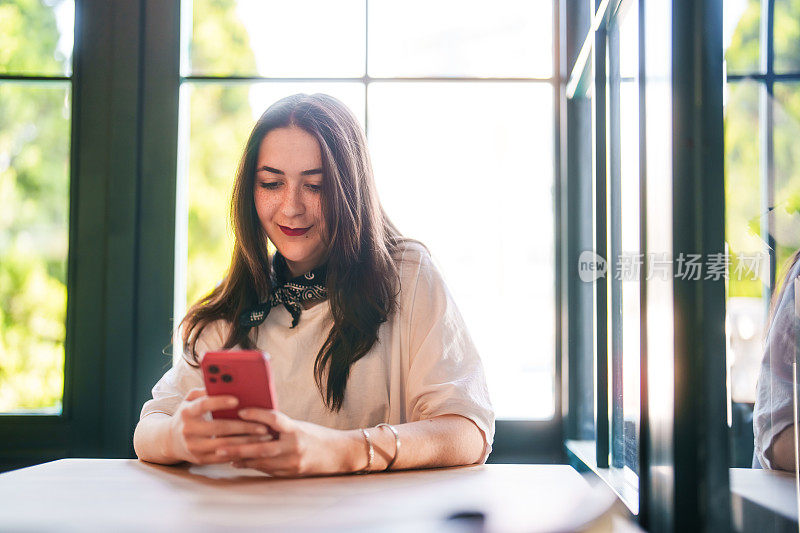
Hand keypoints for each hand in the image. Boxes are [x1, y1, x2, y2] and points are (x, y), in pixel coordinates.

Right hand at [168, 388, 271, 464]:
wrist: (170, 440)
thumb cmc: (188, 415)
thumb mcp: (190, 400)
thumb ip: (205, 391)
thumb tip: (226, 382)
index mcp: (187, 412)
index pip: (203, 405)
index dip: (220, 402)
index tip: (237, 400)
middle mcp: (188, 430)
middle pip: (219, 428)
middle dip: (243, 427)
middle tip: (263, 425)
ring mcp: (194, 447)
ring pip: (224, 445)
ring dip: (246, 441)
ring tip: (264, 436)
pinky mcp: (200, 459)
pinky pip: (223, 457)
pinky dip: (240, 452)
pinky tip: (254, 447)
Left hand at [216, 409, 354, 476]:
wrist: (339, 453)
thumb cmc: (316, 435)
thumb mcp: (299, 426)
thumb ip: (280, 426)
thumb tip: (254, 421)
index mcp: (296, 429)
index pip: (274, 419)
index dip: (256, 414)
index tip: (240, 411)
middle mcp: (294, 446)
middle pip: (261, 447)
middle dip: (238, 447)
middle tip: (220, 446)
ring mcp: (292, 462)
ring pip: (261, 461)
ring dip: (241, 458)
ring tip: (224, 455)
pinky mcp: (292, 473)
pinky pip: (268, 469)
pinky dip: (252, 465)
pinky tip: (239, 462)